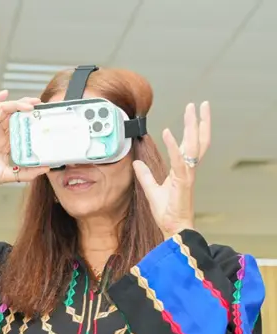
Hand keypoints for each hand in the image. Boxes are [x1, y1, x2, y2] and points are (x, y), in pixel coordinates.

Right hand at [0, 91, 49, 207]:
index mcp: (4, 141)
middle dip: (26, 106)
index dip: (31, 118)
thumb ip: (27, 172)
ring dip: (15, 104)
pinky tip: (2, 95)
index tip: (43, 114)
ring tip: (28, 104)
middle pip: (13, 113)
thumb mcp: (10, 174)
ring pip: (2, 109)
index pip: (20, 124)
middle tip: (39, 103)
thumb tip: (45, 168)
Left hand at [132, 102, 210, 239]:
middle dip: (199, 121)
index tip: (193, 113)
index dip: (193, 129)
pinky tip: (168, 133)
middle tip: (199, 104)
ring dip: (192, 127)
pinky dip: (173, 146)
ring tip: (192, 110)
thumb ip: (145, 175)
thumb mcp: (151, 190)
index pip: (192, 145)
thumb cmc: (167, 212)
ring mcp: (187, 175)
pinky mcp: (182, 183)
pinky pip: (178, 161)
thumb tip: (137, 163)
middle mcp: (188, 170)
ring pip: (194, 146)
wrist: (173, 228)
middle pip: (198, 141)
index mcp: (183, 170)